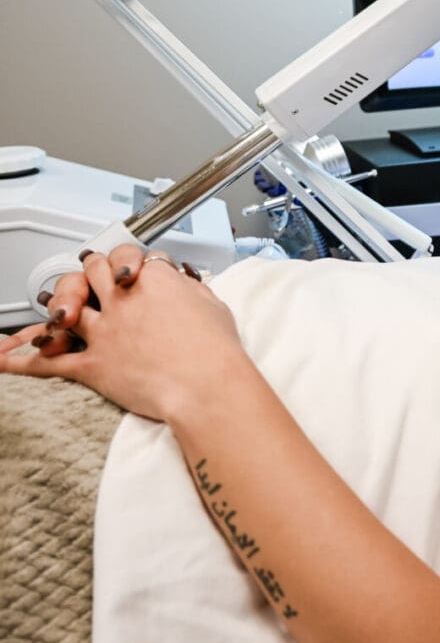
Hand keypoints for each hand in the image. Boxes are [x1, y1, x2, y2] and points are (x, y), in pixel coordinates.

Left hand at [0, 244, 247, 421]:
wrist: (205, 387)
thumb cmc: (216, 350)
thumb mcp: (214, 305)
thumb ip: (192, 289)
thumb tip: (184, 284)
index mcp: (155, 280)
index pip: (135, 256)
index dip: (135, 260)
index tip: (138, 267)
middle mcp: (122, 300)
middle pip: (94, 269)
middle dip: (92, 268)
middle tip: (91, 270)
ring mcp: (103, 332)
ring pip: (67, 305)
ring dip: (59, 303)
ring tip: (57, 306)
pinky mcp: (92, 365)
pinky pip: (48, 362)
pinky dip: (21, 361)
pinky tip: (4, 359)